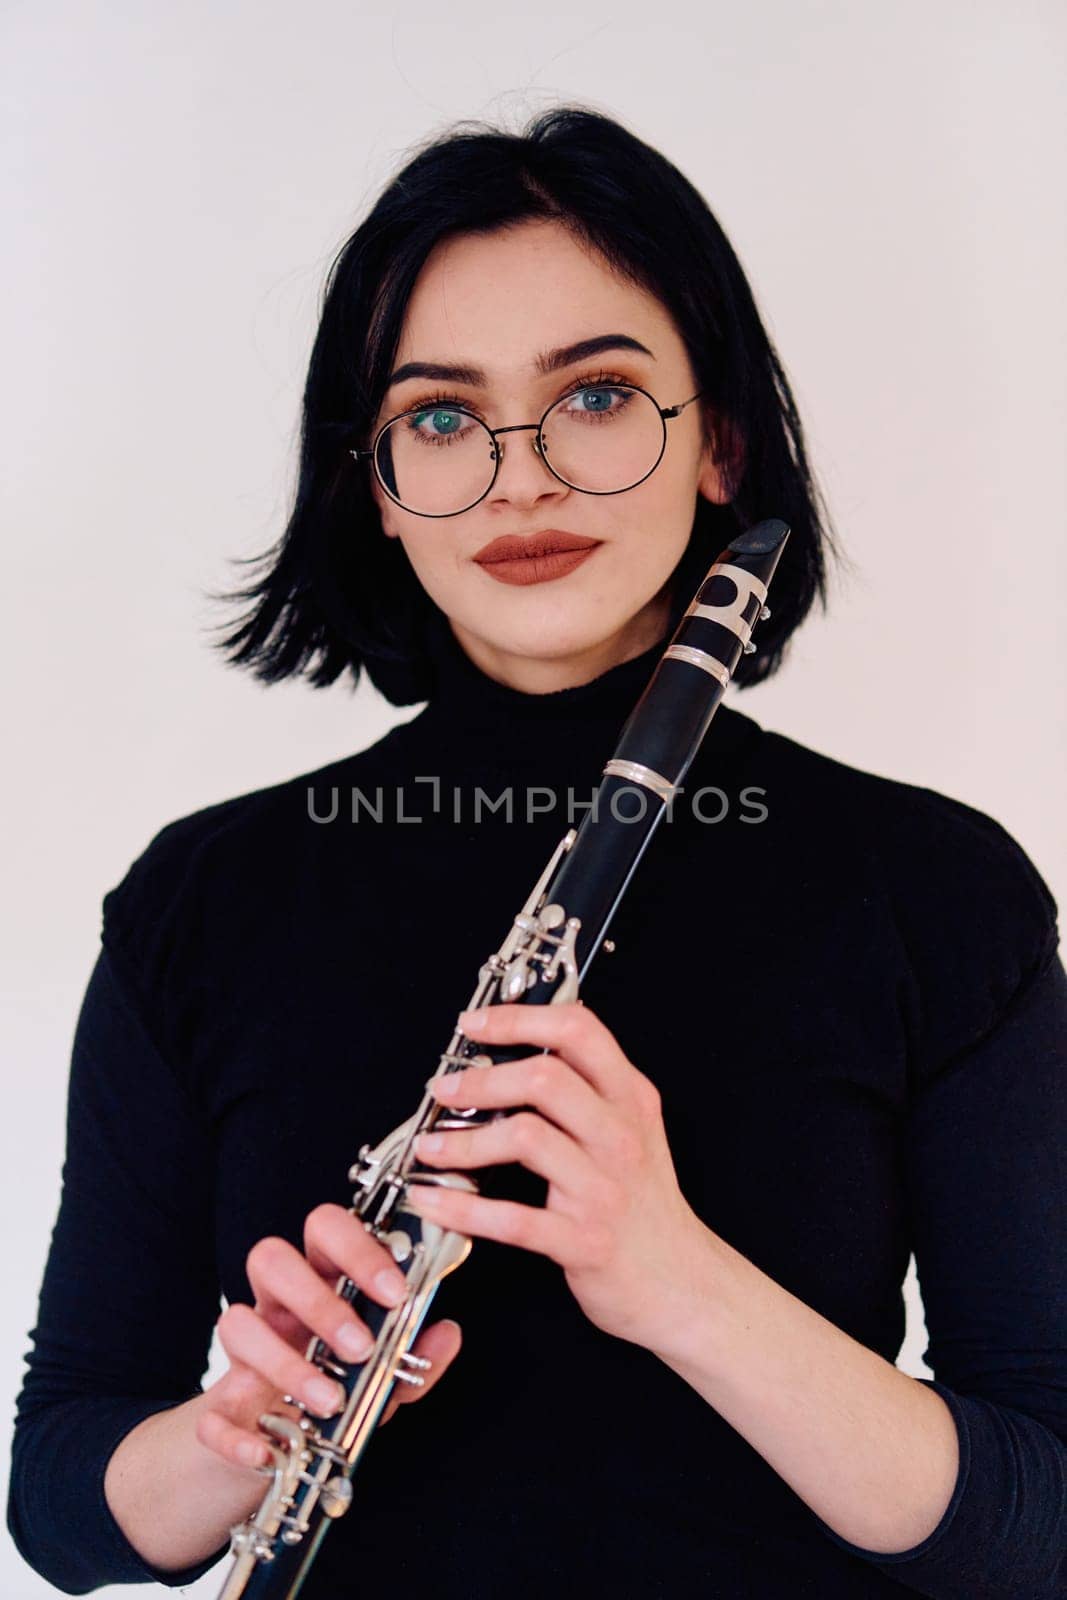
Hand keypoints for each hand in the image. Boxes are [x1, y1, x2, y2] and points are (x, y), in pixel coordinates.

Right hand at [196, 1203, 461, 1468]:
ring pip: (236, 1320)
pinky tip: (267, 1450)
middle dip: (316, 1298)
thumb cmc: (339, 1395)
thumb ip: (415, 1358)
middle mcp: (277, 1307)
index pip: (326, 1230)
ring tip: (329, 1399)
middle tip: (359, 1345)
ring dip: (284, 1361)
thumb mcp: (384, 1380)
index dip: (357, 1249)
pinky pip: (210, 1412)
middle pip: (272, 1258)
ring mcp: (243, 1353)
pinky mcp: (219, 1408)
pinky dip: (235, 1435)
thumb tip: (446, 1332)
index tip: (394, 1292)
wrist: (281, 1458)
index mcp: (320, 1283)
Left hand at [405, 1001, 709, 1353]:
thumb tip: (520, 1047)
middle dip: (481, 1080)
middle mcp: (620, 1135)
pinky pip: (513, 1218)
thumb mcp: (631, 1130)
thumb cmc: (644, 1204)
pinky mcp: (585, 1240)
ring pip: (525, 1138)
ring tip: (429, 1146)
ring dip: (463, 1141)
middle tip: (444, 1090)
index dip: (520, 1019)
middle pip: (545, 1078)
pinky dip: (462, 1208)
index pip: (578, 1030)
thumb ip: (587, 1089)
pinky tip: (433, 1200)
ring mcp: (604, 1188)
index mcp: (630, 1098)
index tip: (475, 1023)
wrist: (683, 1283)